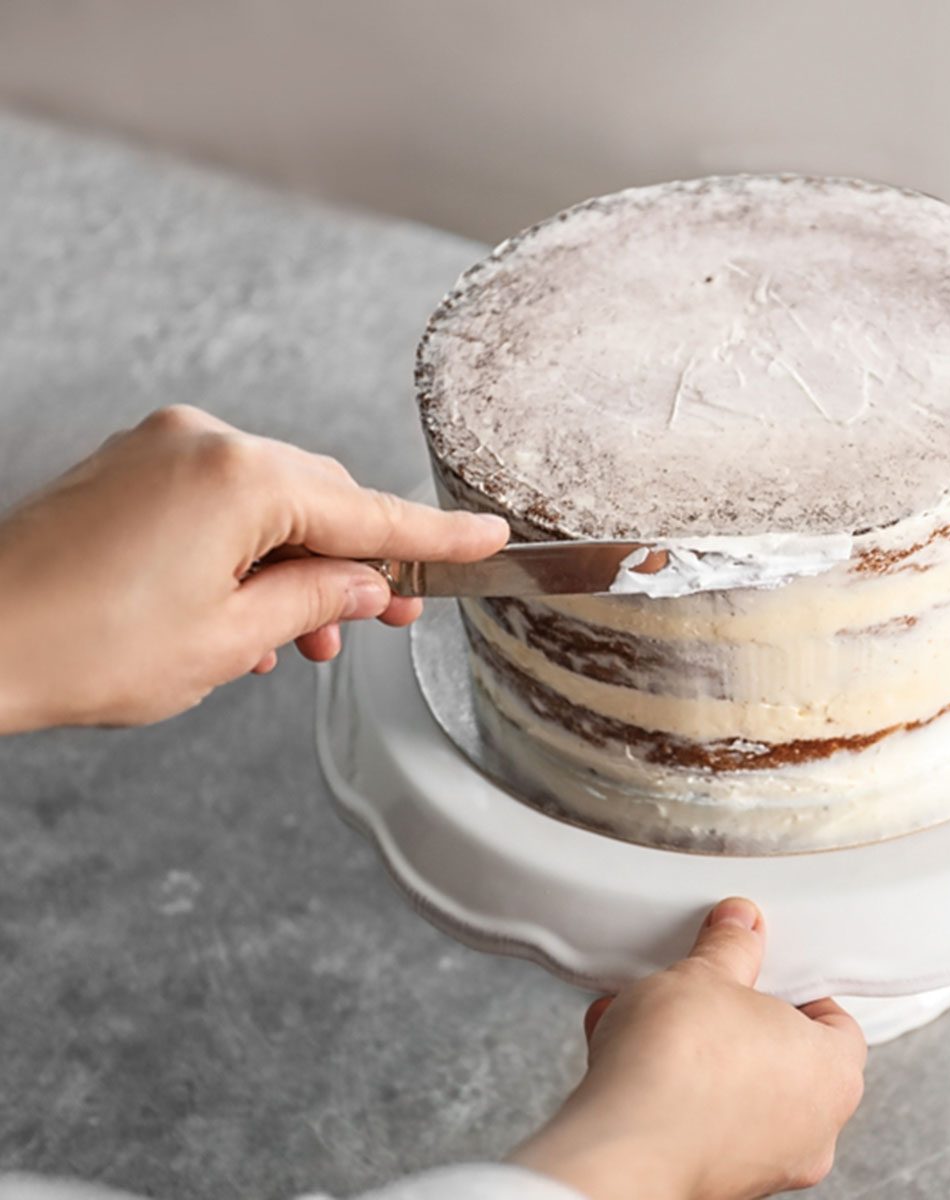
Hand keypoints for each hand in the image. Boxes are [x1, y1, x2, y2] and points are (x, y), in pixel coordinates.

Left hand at [0, 405, 507, 730]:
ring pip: (271, 504)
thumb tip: (364, 586)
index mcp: (240, 478)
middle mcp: (203, 442)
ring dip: (298, 567)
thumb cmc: (82, 646)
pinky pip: (220, 502)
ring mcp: (161, 449)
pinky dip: (248, 552)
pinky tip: (249, 615)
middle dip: (355, 563)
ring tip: (308, 640)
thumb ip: (315, 600)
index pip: (368, 513)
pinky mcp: (131, 468)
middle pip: (321, 500)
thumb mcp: (230, 639)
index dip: (434, 537)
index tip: (485, 538)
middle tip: (387, 618)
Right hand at [509, 898, 865, 1199]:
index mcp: (833, 1074)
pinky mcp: (717, 1181)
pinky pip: (702, 1122)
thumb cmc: (681, 1068)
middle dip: (737, 1022)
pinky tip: (629, 1060)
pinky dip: (674, 1091)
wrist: (624, 1145)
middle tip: (706, 994)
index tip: (759, 971)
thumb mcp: (706, 974)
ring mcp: (766, 1164)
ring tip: (651, 1022)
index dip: (796, 989)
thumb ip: (732, 946)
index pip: (837, 1022)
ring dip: (698, 1056)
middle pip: (785, 1058)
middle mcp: (813, 1131)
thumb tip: (740, 927)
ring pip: (738, 1092)